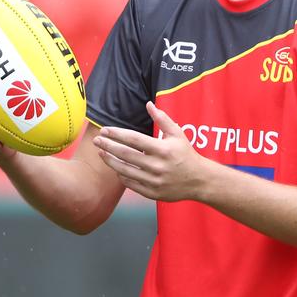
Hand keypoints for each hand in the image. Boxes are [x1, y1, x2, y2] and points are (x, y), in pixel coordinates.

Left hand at [92, 102, 206, 201]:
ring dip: (110, 161)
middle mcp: (157, 166)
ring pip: (124, 170)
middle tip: (97, 140)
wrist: (199, 180)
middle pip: (125, 155)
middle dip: (108, 146)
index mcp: (163, 149)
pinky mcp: (152, 193)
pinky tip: (115, 167)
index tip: (105, 130)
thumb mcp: (177, 134)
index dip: (117, 134)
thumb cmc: (186, 154)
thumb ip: (162, 119)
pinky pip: (130, 183)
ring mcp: (154, 181)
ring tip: (101, 153)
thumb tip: (148, 104)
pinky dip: (121, 174)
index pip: (134, 139)